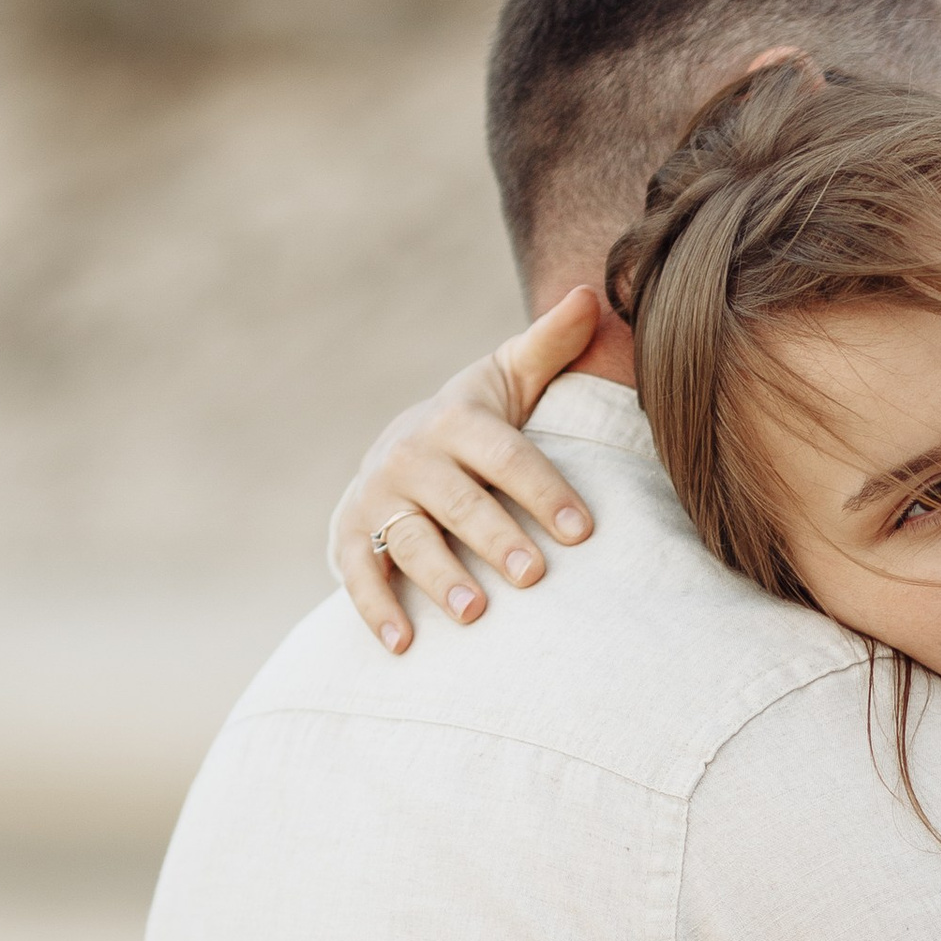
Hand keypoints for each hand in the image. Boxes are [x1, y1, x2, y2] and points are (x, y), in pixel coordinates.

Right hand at [331, 287, 602, 647]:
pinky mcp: (347, 536)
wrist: (402, 448)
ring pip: (408, 541)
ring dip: (438, 577)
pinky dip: (375, 611)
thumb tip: (594, 294)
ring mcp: (376, 498)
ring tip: (474, 612)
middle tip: (534, 575)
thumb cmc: (476, 423)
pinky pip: (357, 575)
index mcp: (455, 420)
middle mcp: (410, 456)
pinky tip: (403, 646)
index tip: (583, 530)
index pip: (505, 456)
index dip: (543, 490)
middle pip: (459, 503)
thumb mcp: (509, 379)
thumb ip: (550, 345)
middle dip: (495, 538)